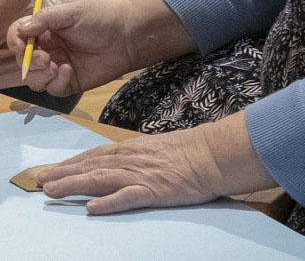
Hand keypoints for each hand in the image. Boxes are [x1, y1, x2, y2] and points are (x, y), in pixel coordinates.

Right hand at [7, 0, 131, 95]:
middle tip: (43, 58)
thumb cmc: (102, 17)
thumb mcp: (71, 10)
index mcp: (47, 30)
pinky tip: (69, 70)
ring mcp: (61, 67)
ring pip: (35, 80)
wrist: (128, 35)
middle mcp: (51, 49)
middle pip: (24, 62)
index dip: (15, 41)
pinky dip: (56, 83)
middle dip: (28, 62)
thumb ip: (45, 19)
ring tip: (54, 66)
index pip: (20, 37)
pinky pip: (55, 89)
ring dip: (38, 75)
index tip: (20, 44)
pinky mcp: (73, 82)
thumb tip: (23, 30)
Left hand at [37, 128, 222, 214]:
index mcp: (132, 149)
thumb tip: (123, 159)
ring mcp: (141, 174)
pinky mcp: (154, 190)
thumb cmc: (187, 149)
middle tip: (43, 181)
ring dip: (75, 185)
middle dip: (64, 174)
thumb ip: (138, 153)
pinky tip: (93, 208)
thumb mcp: (157, 146)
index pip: (95, 155)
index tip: (55, 169)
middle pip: (91, 166)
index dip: (72, 163)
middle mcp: (130, 159)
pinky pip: (127, 197)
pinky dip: (109, 203)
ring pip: (101, 179)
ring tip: (54, 191)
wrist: (210, 153)